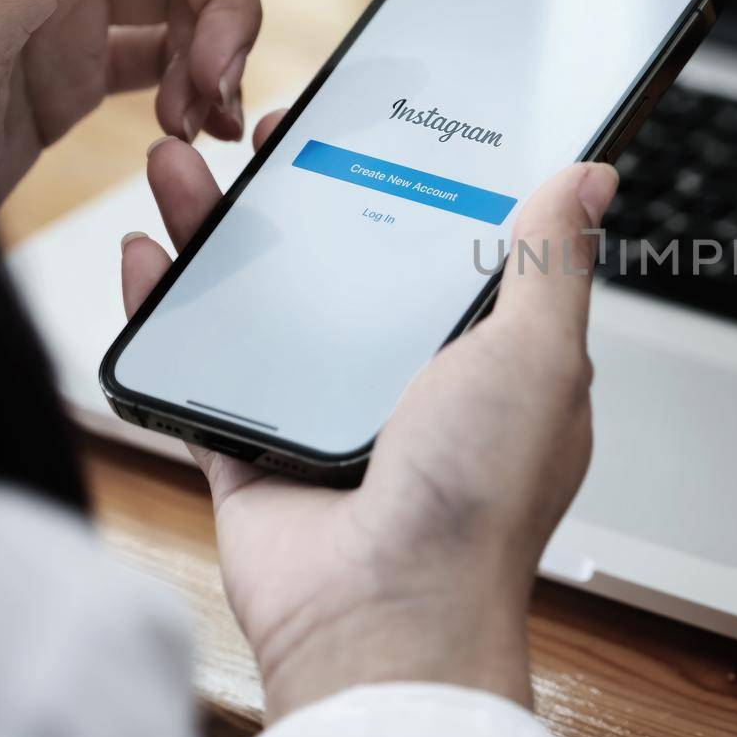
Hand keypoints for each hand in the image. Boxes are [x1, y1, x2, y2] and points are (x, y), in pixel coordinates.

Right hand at [120, 117, 617, 716]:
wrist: (387, 612)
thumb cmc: (480, 495)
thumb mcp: (540, 354)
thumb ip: (552, 264)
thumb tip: (590, 181)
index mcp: (486, 357)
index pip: (446, 244)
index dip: (408, 179)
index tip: (371, 125)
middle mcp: (407, 380)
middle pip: (342, 260)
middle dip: (300, 192)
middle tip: (268, 136)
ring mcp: (325, 411)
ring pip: (264, 301)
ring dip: (221, 232)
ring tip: (189, 166)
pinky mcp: (255, 447)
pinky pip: (202, 366)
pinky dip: (168, 312)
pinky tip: (146, 254)